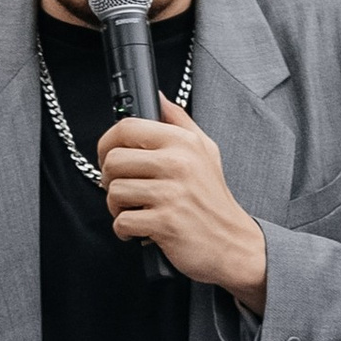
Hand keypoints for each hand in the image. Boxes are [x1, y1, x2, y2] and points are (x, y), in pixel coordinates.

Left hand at [97, 101, 268, 308]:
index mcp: (183, 143)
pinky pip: (122, 221)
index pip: (126, 128)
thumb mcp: (205, 150)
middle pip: (113, 161)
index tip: (108, 157)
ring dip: (116, 207)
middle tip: (122, 189)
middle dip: (109, 179)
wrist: (233, 243)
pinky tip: (139, 229)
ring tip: (134, 210)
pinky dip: (124, 230)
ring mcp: (171, 194)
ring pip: (114, 192)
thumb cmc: (213, 199)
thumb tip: (158, 96)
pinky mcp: (165, 223)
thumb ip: (179, 120)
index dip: (107, 143)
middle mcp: (178, 164)